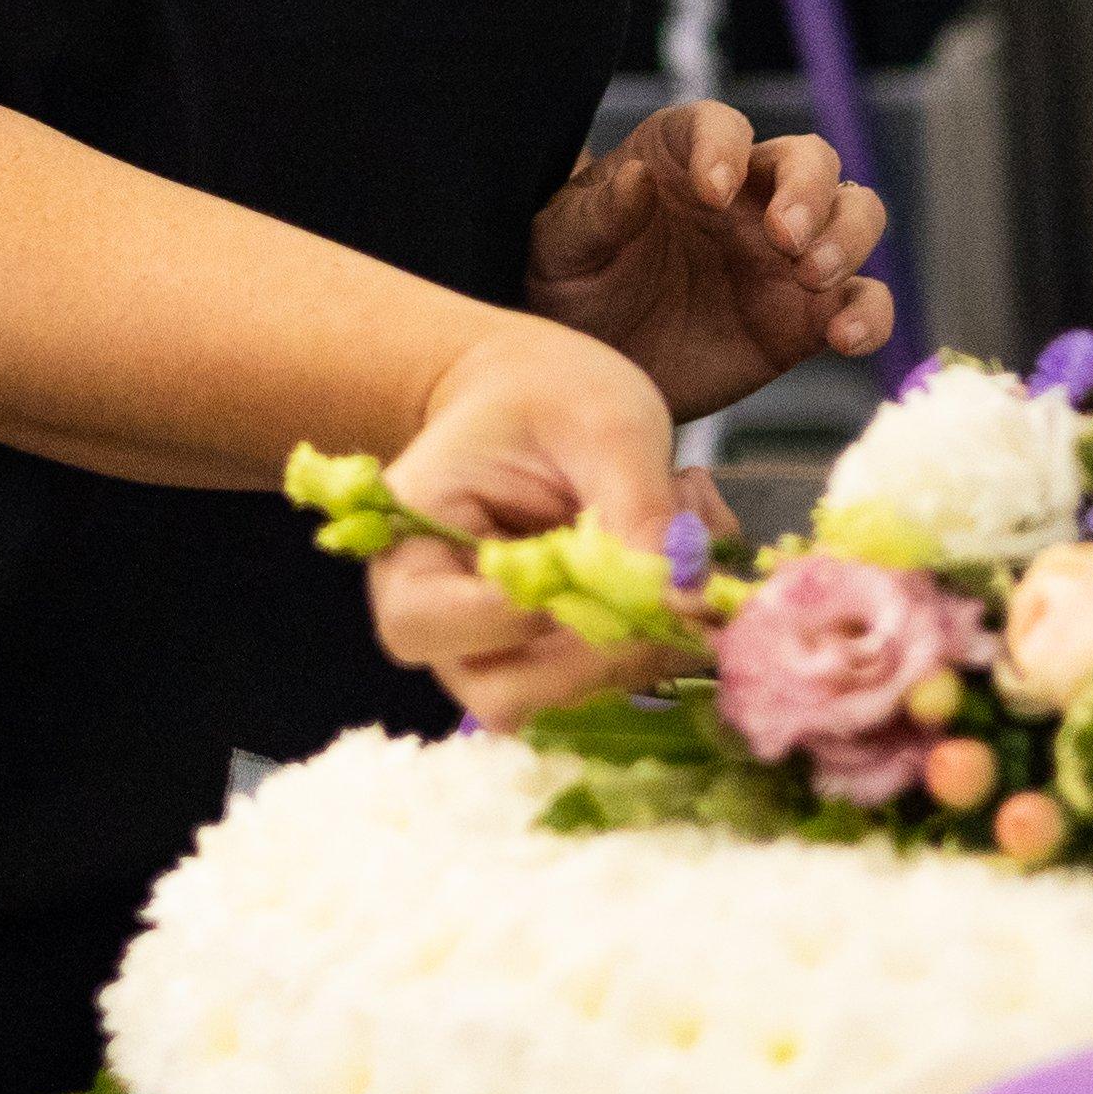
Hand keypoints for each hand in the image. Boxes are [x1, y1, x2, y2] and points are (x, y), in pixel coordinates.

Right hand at [362, 316, 744, 727]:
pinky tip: (680, 557)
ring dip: (644, 642)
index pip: (421, 622)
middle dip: (597, 655)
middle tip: (674, 589)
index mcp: (410, 541)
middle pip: (497, 693)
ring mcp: (499, 649)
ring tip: (682, 535)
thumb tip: (681, 599)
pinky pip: (611, 680)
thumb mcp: (605, 423)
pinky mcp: (556, 658)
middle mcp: (442, 615)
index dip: (504, 621)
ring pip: (565, 701)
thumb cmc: (551, 393)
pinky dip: (664, 635)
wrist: (543, 395)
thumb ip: (638, 508)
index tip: (586, 575)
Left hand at [525, 102, 894, 416]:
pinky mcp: (805, 318)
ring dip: (848, 238)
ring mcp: (785, 255)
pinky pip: (862, 303)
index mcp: (683, 158)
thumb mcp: (559, 249)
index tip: (712, 189)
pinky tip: (845, 339)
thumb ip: (595, 214)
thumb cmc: (569, 288)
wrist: (593, 369)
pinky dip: (869, 314)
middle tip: (783, 238)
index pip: (720, 126)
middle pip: (811, 160)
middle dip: (809, 190)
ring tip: (811, 276)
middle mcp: (748, 195)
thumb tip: (636, 179)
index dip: (725, 147)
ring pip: (854, 216)